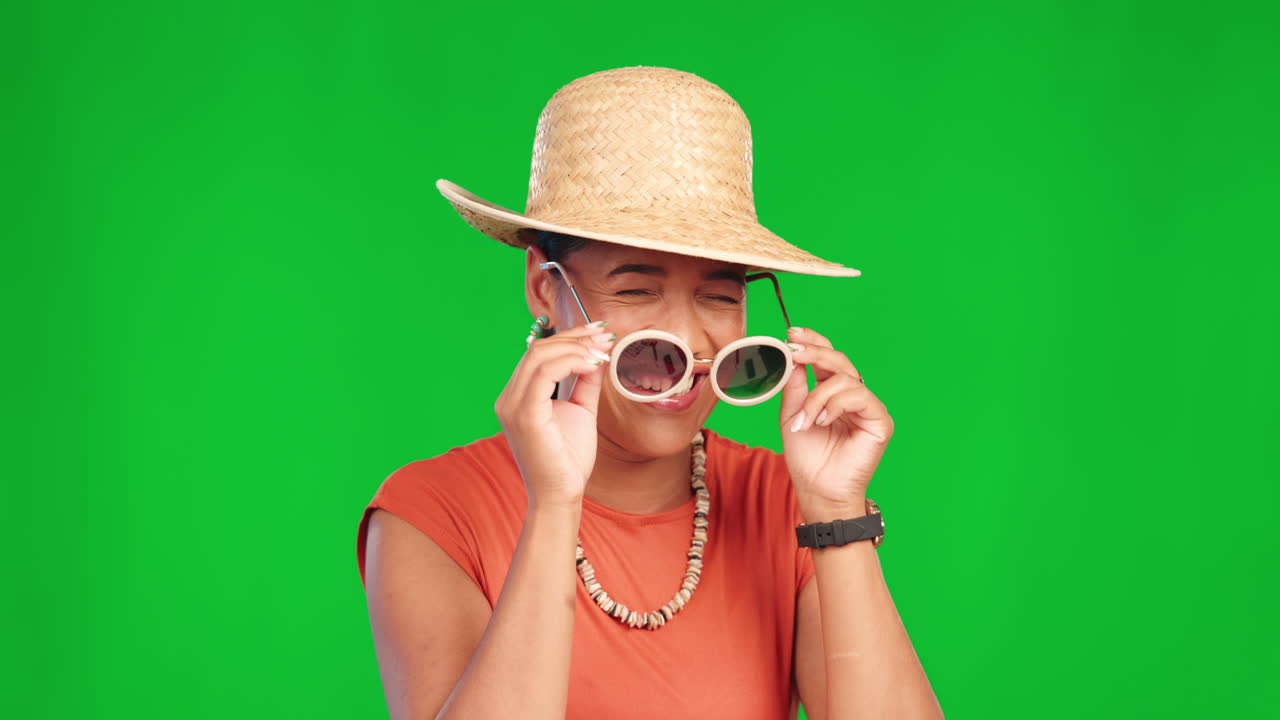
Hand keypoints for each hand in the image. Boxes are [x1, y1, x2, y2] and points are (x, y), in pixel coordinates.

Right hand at [494, 320, 616, 509]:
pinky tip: (594, 364)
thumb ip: (586, 381)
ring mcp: (512, 406)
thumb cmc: (568, 459)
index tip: (599, 331)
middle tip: (605, 336)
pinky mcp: (524, 415)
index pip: (538, 353)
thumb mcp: (581, 410)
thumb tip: (598, 352)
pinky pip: (543, 374)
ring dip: (576, 348)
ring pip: (539, 356)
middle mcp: (508, 398)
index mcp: (517, 396)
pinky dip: (571, 362)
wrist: (561, 495)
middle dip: (575, 337)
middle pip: (538, 349)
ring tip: (603, 351)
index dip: (570, 336)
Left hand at [777, 326, 893, 518]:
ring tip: (805, 420)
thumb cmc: (806, 457)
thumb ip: (793, 386)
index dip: (813, 342)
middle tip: (794, 352)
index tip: (791, 333)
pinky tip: (822, 420)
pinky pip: (859, 397)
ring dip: (818, 396)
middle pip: (840, 361)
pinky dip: (835, 405)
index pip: (827, 359)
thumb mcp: (790, 415)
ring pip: (846, 379)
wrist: (818, 490)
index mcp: (831, 393)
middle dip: (815, 353)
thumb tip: (793, 357)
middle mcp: (852, 396)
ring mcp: (867, 407)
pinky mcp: (880, 420)